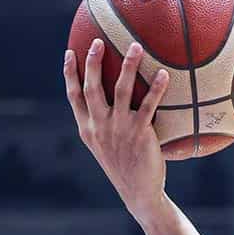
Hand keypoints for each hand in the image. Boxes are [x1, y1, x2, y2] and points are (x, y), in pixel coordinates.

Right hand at [63, 38, 170, 216]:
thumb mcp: (106, 146)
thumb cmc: (125, 167)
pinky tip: (163, 74)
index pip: (73, 97)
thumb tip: (113, 100)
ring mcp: (119, 129)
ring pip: (120, 89)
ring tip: (136, 46)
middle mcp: (100, 126)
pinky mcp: (139, 133)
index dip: (69, 74)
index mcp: (88, 129)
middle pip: (91, 87)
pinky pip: (149, 105)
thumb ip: (104, 124)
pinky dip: (156, 88)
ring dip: (128, 65)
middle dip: (93, 62)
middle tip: (98, 41)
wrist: (139, 193)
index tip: (69, 53)